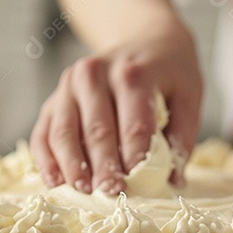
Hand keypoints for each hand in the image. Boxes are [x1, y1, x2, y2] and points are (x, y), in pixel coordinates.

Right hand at [31, 25, 202, 193]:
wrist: (143, 39)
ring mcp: (69, 85)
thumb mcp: (188, 96)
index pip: (134, 123)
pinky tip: (56, 182)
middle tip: (109, 192)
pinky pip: (44, 133)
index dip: (134, 156)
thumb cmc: (167, 74)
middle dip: (103, 166)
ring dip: (72, 166)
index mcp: (133, 73)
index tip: (135, 184)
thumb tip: (174, 179)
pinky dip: (47, 159)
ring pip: (65, 132)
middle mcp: (95, 74)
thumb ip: (182, 136)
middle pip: (98, 130)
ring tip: (83, 191)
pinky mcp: (54, 99)